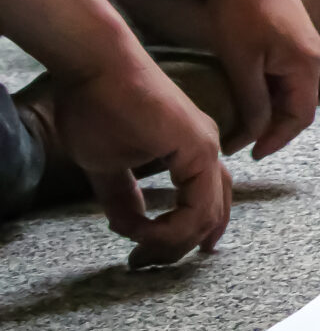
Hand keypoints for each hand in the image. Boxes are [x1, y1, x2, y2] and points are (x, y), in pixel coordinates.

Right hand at [46, 42, 232, 266]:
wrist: (96, 68)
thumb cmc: (99, 107)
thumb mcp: (109, 166)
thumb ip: (124, 197)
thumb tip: (129, 226)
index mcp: (194, 154)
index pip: (201, 208)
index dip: (174, 239)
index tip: (138, 252)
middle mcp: (208, 151)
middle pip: (210, 216)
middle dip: (178, 248)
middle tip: (144, 262)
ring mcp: (206, 147)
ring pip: (208, 215)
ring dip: (176, 242)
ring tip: (143, 253)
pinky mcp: (197, 146)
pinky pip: (200, 203)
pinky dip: (175, 227)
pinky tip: (144, 231)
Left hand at [197, 0, 319, 158]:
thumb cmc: (241, 10)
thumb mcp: (242, 62)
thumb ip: (254, 102)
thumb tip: (255, 134)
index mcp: (307, 65)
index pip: (300, 117)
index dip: (277, 140)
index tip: (249, 153)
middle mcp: (315, 56)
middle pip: (300, 105)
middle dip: (274, 129)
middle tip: (242, 143)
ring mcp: (306, 44)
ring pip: (293, 89)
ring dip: (271, 110)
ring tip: (243, 123)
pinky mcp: (294, 35)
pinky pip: (288, 73)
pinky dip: (271, 91)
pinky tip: (249, 93)